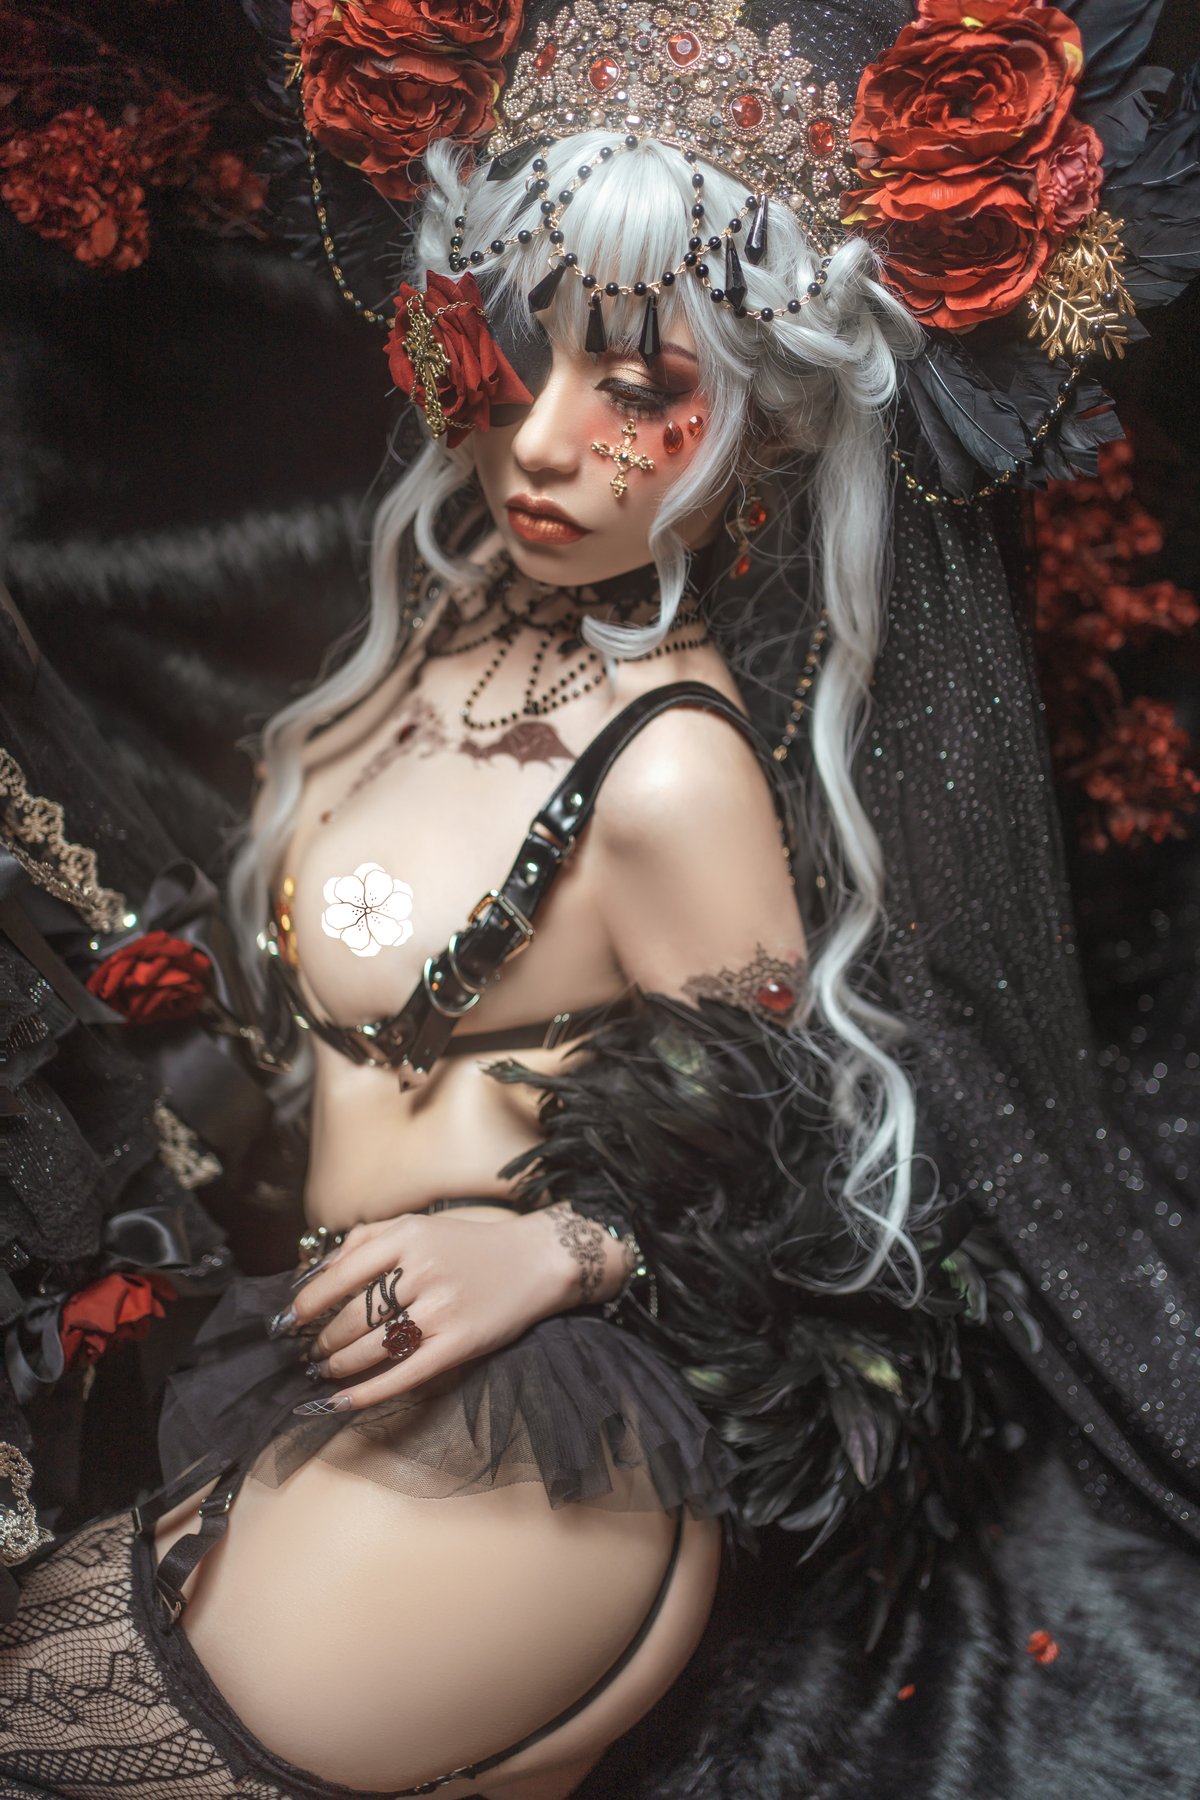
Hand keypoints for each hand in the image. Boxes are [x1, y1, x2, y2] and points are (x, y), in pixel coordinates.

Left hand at [281, 1207, 617, 1412]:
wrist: (534, 1261)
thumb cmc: (467, 1245)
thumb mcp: (415, 1225)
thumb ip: (363, 1241)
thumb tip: (312, 1276)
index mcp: (406, 1238)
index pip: (339, 1277)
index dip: (306, 1306)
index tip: (286, 1323)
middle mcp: (422, 1272)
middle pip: (353, 1318)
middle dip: (321, 1341)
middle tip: (306, 1353)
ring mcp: (441, 1310)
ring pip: (373, 1348)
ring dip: (338, 1366)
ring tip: (324, 1371)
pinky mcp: (459, 1344)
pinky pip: (404, 1374)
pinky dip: (367, 1392)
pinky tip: (341, 1402)